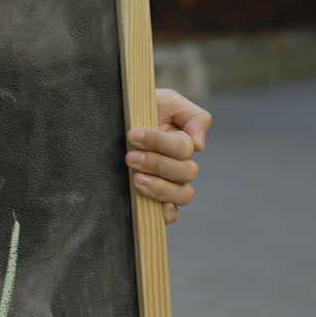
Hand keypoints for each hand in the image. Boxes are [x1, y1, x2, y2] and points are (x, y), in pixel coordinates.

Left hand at [125, 88, 211, 224]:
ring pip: (183, 195)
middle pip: (186, 172)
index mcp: (184, 142)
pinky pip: (172, 215)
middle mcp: (180, 165)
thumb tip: (200, 145)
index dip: (160, 142)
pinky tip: (146, 204)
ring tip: (135, 178)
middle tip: (129, 156)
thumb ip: (192, 116)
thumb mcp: (167, 101)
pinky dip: (164, 213)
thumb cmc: (141, 109)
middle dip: (156, 163)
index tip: (133, 134)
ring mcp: (170, 184)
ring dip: (160, 187)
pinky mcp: (156, 200)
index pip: (184, 148)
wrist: (115, 117)